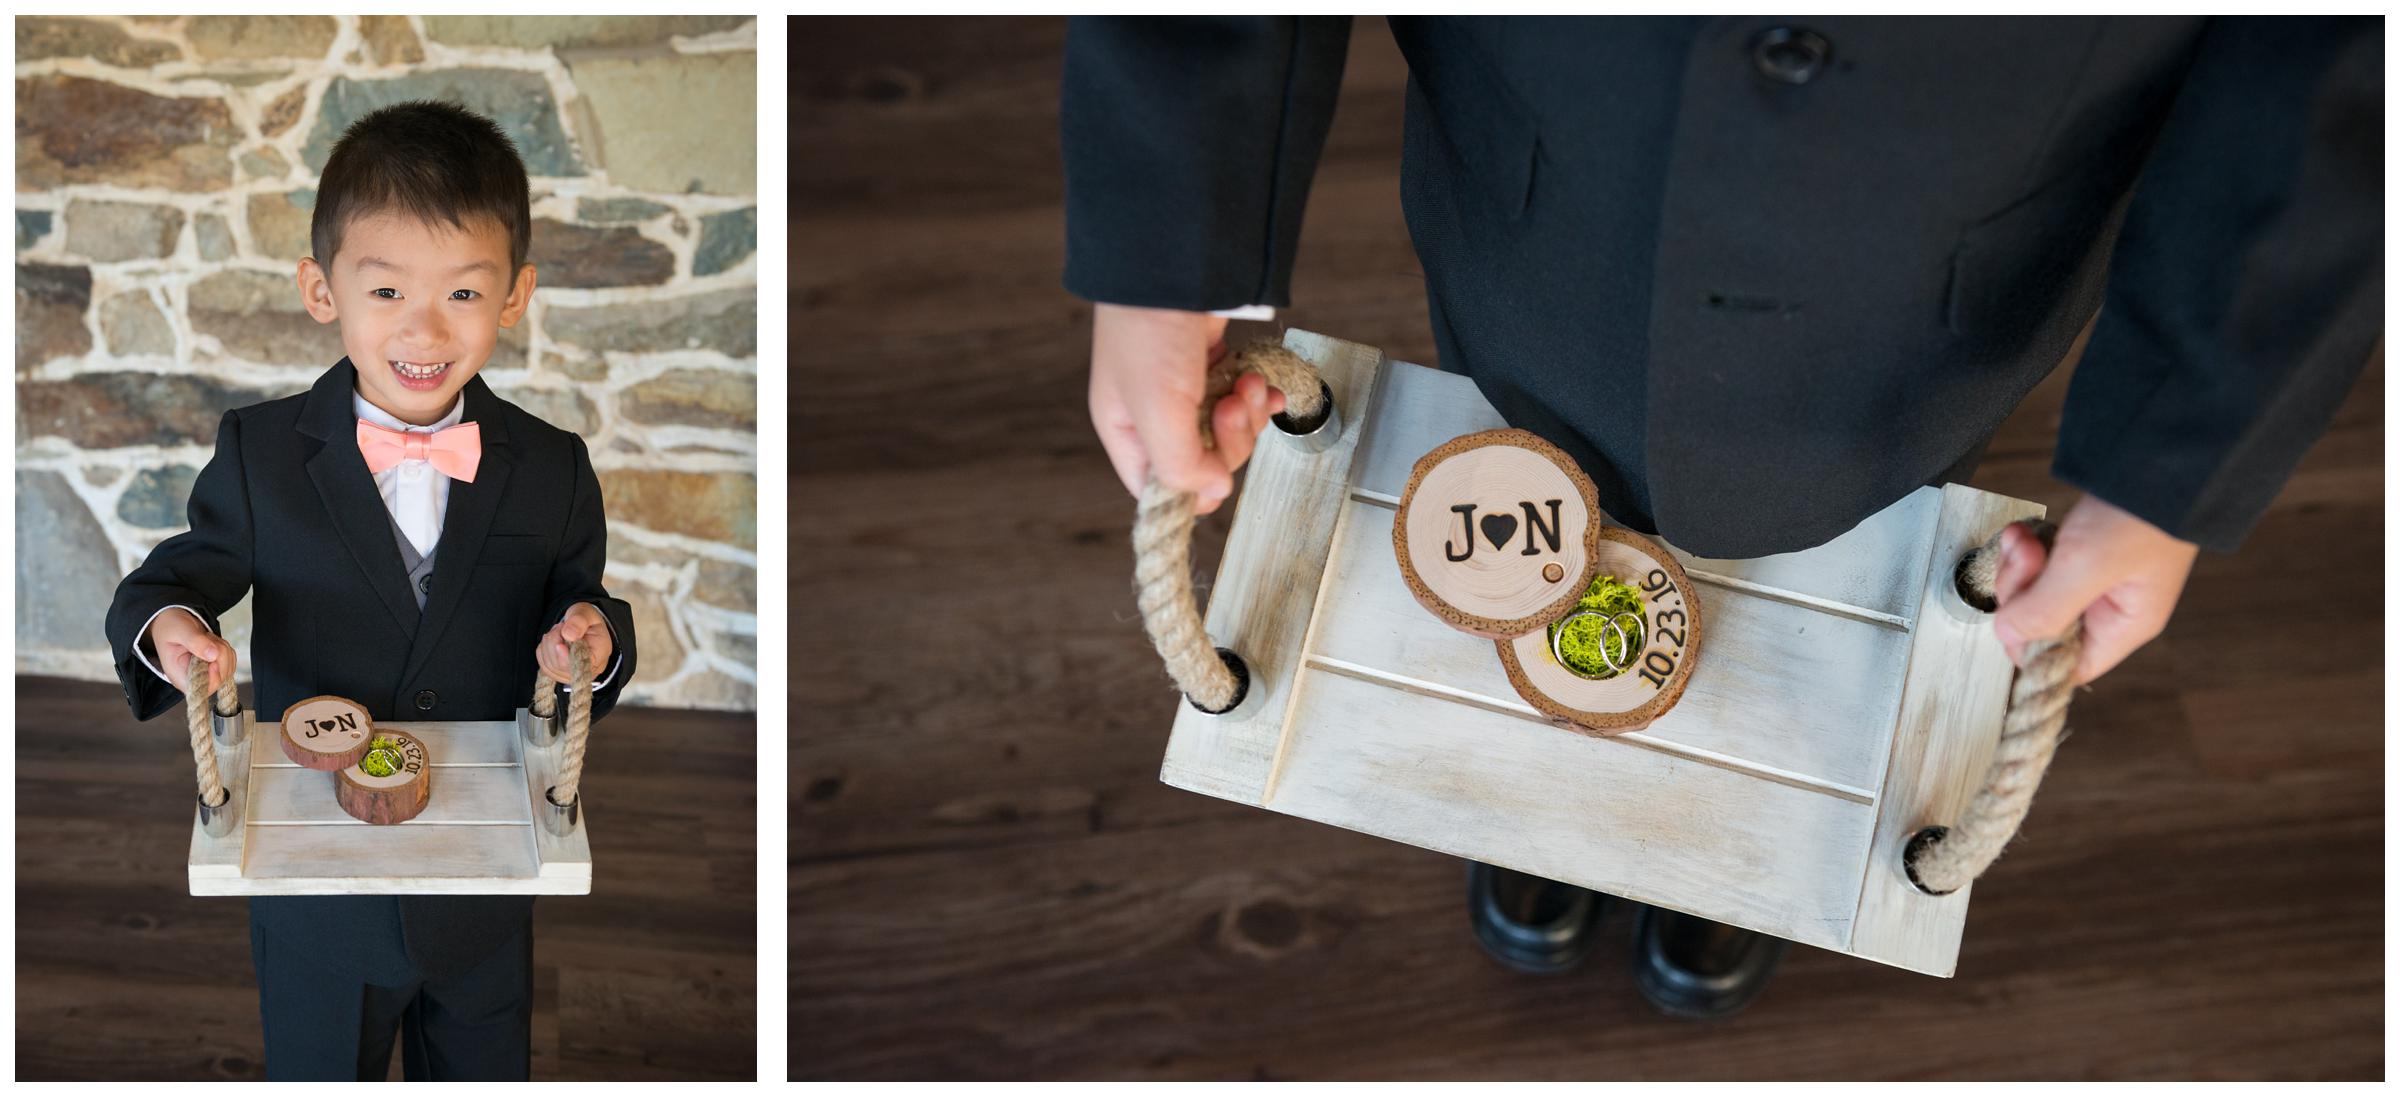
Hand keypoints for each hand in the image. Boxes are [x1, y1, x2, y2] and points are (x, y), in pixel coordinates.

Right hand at [150, 607, 235, 694]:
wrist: (171, 620)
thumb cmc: (170, 626)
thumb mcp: (180, 630)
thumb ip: (196, 642)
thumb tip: (213, 655)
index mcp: (179, 676)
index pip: (202, 689)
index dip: (214, 676)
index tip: (212, 657)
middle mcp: (193, 678)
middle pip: (220, 678)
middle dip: (220, 655)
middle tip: (206, 638)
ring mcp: (205, 673)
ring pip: (228, 668)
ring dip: (223, 649)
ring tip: (206, 638)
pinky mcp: (214, 666)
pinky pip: (230, 661)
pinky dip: (225, 648)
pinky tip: (211, 641)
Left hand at [537, 603, 613, 685]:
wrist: (583, 624)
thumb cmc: (587, 619)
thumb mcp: (586, 613)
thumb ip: (579, 621)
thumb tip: (568, 635)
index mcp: (599, 655)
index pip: (581, 665)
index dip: (566, 657)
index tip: (559, 645)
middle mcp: (587, 669)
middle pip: (561, 666)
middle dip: (554, 643)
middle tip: (560, 627)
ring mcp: (572, 673)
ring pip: (550, 666)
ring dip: (548, 645)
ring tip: (558, 631)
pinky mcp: (559, 673)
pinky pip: (544, 666)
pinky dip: (543, 651)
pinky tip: (553, 640)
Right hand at [1088, 302, 1286, 514]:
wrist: (1178, 263)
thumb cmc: (1150, 330)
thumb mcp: (1157, 410)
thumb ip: (1180, 465)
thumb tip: (1214, 491)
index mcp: (1127, 432)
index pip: (1159, 489)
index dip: (1191, 488)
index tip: (1213, 469)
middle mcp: (1154, 416)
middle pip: (1204, 462)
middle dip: (1229, 438)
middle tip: (1231, 404)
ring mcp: (1186, 391)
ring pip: (1230, 432)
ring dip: (1249, 414)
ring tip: (1247, 383)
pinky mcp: (1214, 367)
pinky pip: (1244, 401)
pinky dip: (1259, 396)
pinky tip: (1261, 383)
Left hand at [1990, 495, 2199, 685]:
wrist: (2157, 454)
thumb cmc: (2140, 514)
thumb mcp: (2086, 568)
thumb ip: (2044, 610)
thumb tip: (2009, 637)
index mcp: (2124, 625)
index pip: (2065, 666)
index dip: (2030, 651)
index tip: (2013, 619)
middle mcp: (2110, 608)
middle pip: (2041, 627)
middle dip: (2020, 593)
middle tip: (2024, 559)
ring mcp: (2094, 579)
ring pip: (2033, 593)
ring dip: (2019, 566)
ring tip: (2024, 539)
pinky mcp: (2080, 551)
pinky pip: (2039, 564)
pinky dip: (2024, 548)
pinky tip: (2025, 531)